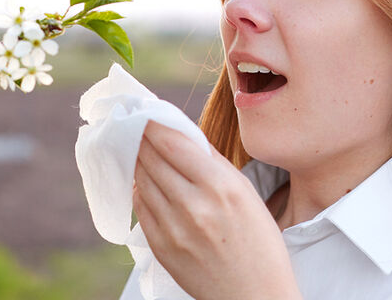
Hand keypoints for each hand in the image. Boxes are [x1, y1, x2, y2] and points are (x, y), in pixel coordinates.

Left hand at [133, 120, 301, 299]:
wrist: (254, 297)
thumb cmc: (259, 244)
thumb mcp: (246, 194)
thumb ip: (213, 163)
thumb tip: (183, 135)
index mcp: (220, 186)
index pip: (172, 142)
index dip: (152, 122)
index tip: (144, 110)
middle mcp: (193, 205)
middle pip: (151, 157)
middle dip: (140, 137)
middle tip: (133, 123)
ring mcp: (173, 228)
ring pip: (142, 179)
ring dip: (137, 160)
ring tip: (137, 148)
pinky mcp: (161, 247)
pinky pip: (141, 206)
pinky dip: (140, 189)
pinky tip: (144, 181)